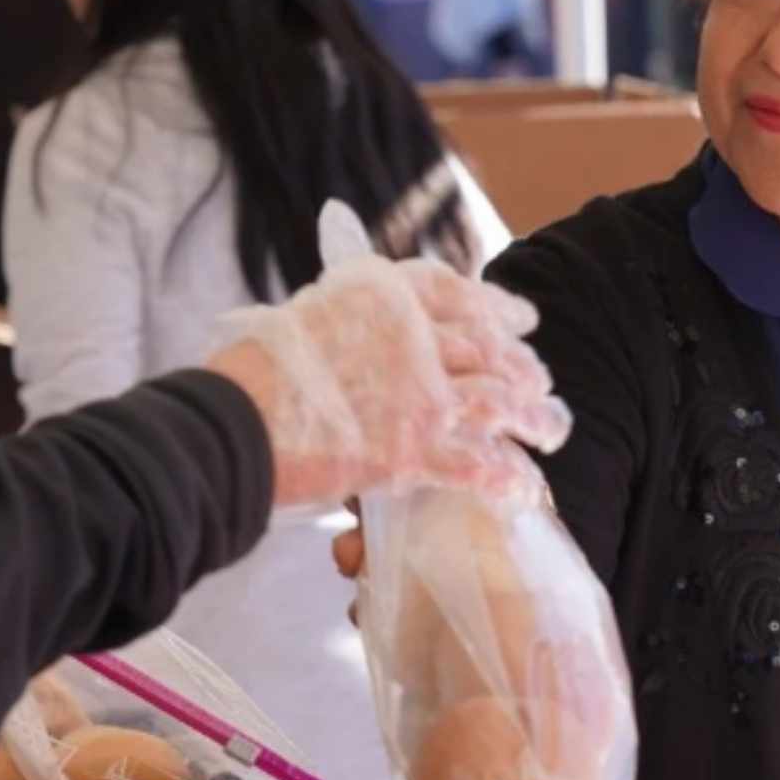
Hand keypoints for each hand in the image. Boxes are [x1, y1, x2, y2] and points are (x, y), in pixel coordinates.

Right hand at [207, 251, 568, 508]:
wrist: (228, 424)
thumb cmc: (253, 373)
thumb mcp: (309, 316)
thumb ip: (354, 317)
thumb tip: (376, 324)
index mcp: (384, 294)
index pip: (459, 293)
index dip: (500, 308)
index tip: (524, 319)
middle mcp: (413, 334)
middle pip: (489, 346)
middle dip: (522, 367)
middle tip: (541, 383)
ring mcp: (419, 391)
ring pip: (500, 398)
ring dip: (533, 416)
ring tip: (552, 430)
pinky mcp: (413, 448)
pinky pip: (478, 462)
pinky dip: (506, 476)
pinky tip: (522, 486)